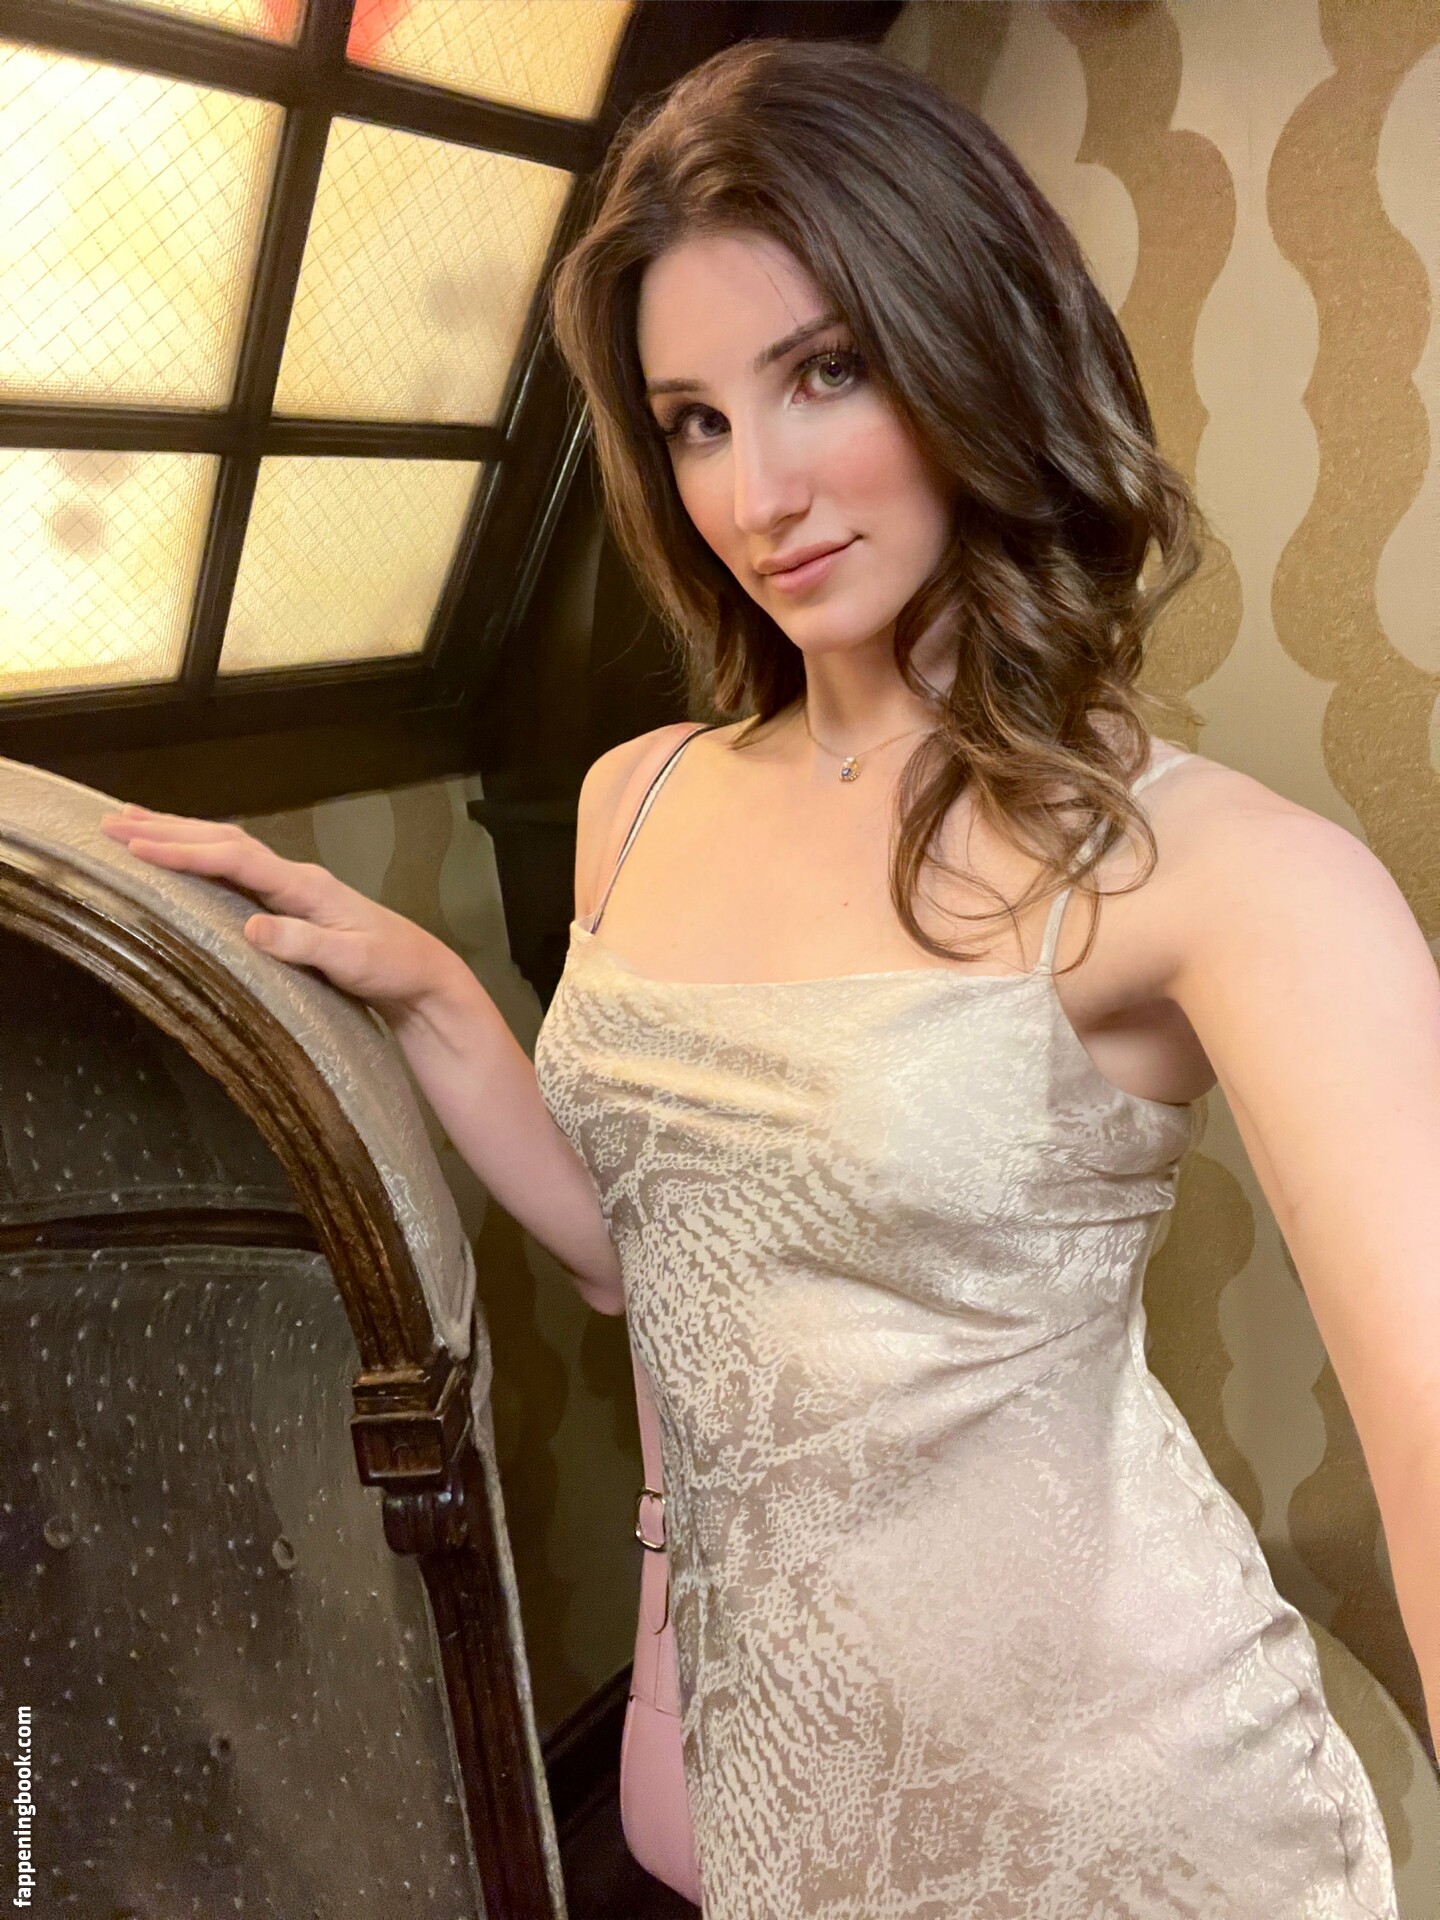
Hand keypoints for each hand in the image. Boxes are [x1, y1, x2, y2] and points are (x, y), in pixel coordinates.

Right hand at [98, 803, 459, 1016]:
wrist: (421, 975)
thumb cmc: (391, 968)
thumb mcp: (352, 962)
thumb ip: (304, 944)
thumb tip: (251, 927)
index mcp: (305, 886)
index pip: (235, 858)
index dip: (185, 851)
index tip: (137, 847)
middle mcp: (294, 877)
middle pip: (222, 840)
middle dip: (166, 830)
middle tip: (109, 824)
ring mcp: (291, 887)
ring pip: (225, 849)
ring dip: (178, 834)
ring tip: (128, 825)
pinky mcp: (288, 903)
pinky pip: (233, 869)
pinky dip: (199, 855)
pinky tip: (179, 858)